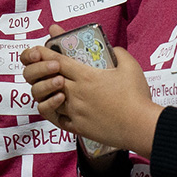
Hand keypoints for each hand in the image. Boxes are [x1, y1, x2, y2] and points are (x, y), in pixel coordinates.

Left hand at [21, 35, 161, 157]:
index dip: (45, 54)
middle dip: (43, 73)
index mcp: (86, 76)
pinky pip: (59, 119)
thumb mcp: (130, 67)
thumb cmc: (136, 96)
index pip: (57, 61)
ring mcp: (74, 111)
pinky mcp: (78, 127)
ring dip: (50, 93)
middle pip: (49, 79)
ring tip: (56, 90)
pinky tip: (63, 110)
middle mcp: (75, 93)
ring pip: (50, 100)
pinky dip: (58, 113)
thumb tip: (114, 49)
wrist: (139, 125)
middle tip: (44, 69)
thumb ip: (119, 53)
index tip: (37, 50)